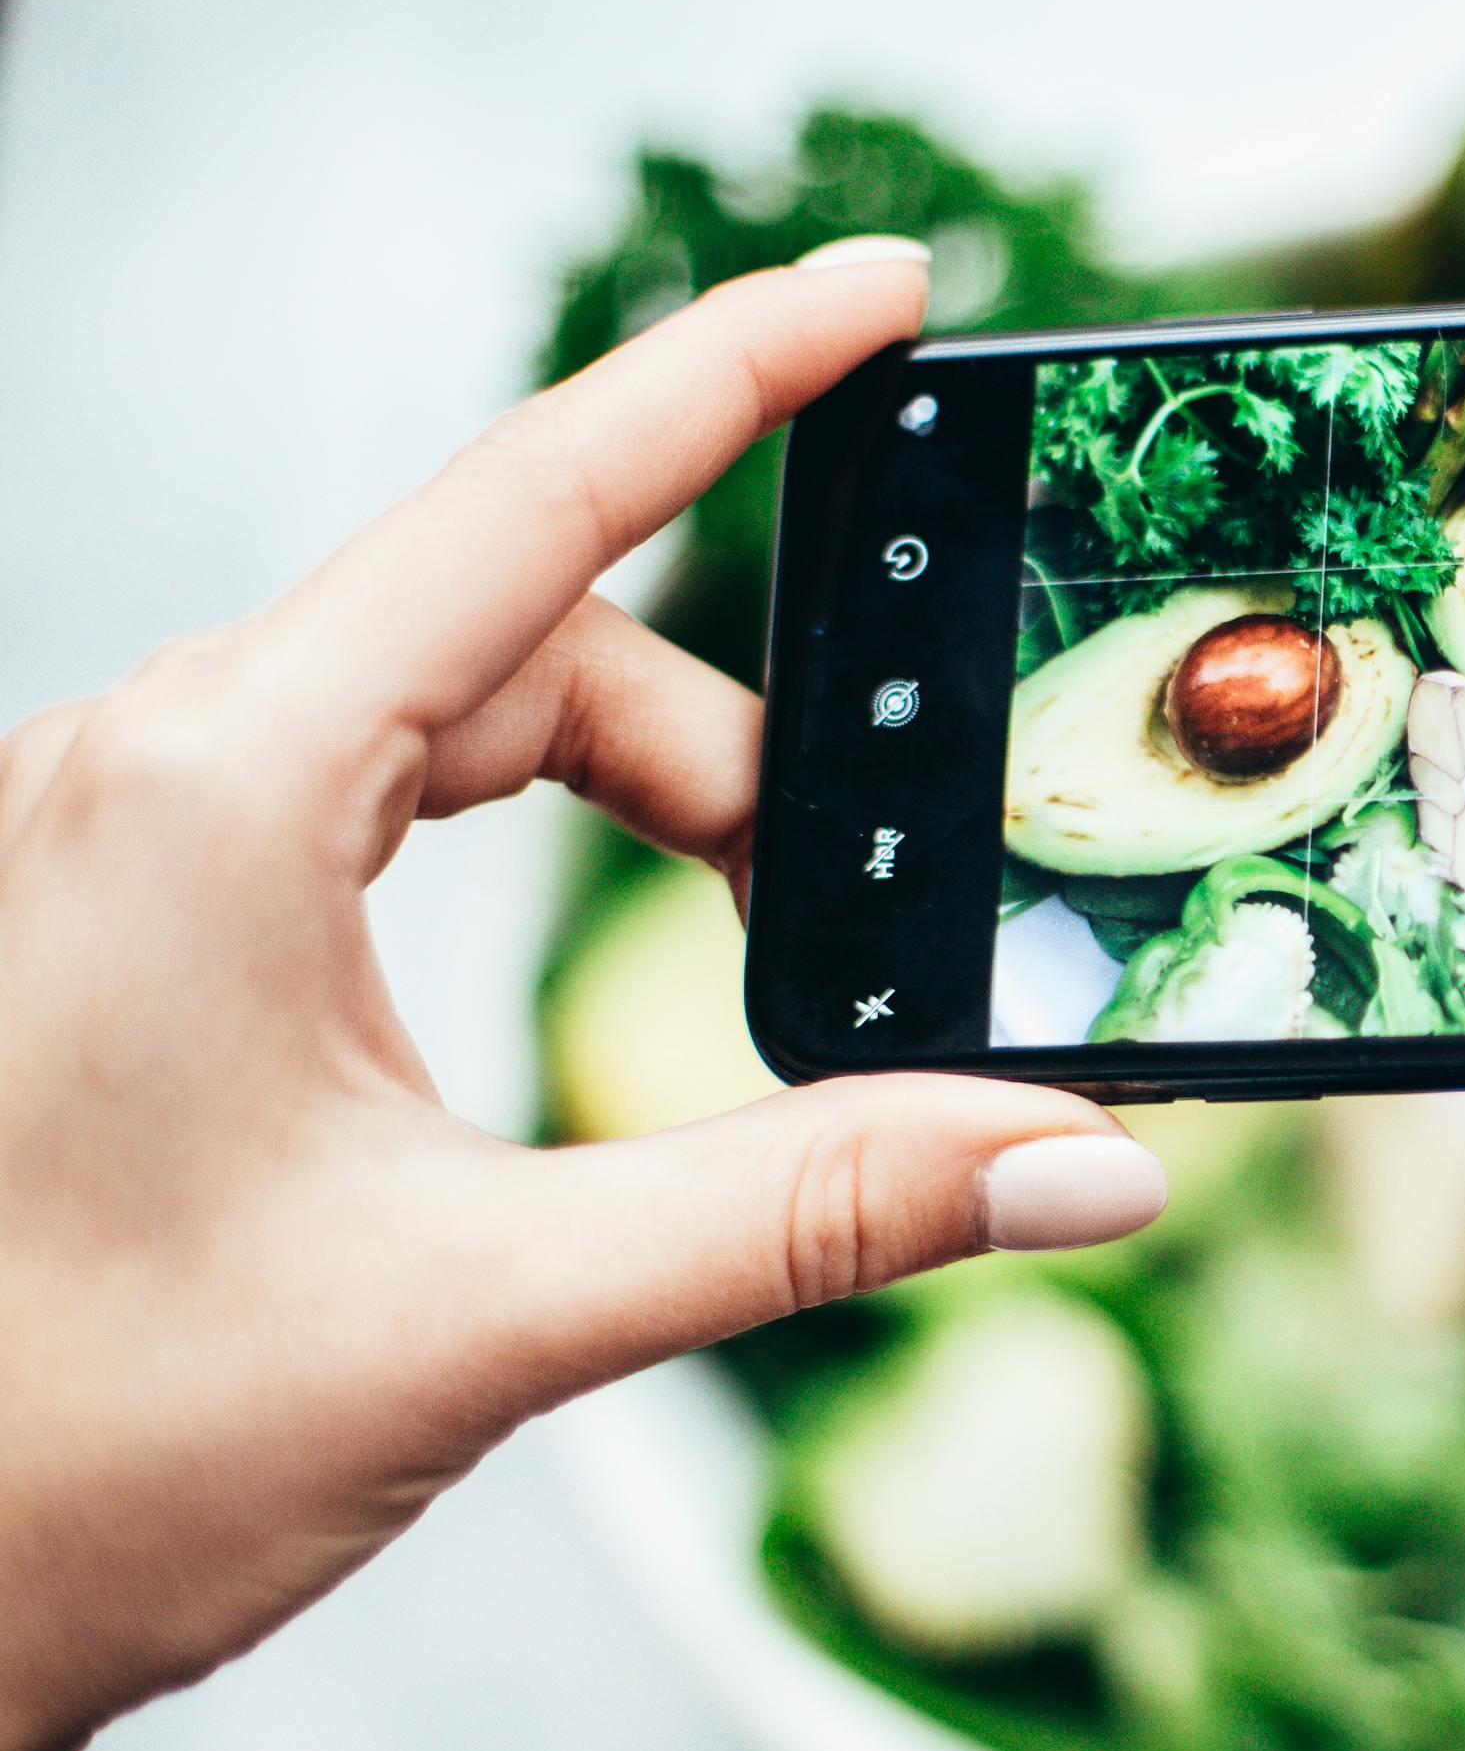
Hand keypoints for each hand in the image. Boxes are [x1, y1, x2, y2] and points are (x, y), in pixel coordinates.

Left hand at [0, 239, 1163, 1750]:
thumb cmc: (85, 1455)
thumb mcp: (497, 1315)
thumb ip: (816, 1211)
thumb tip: (1079, 1160)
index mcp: (216, 792)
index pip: (536, 504)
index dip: (736, 376)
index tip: (888, 295)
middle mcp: (154, 765)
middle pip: (537, 635)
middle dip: (736, 764)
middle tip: (863, 932)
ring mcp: (131, 832)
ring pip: (464, 719)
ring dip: (642, 819)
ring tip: (745, 983)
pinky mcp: (137, 911)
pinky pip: (381, 793)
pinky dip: (532, 855)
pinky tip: (590, 995)